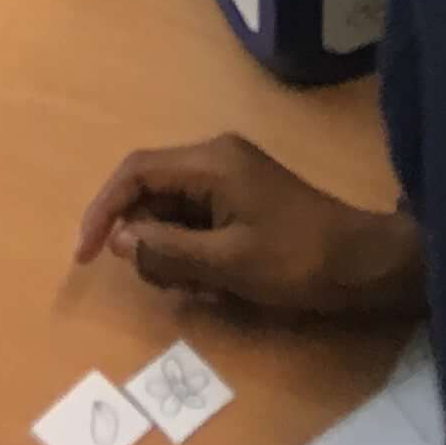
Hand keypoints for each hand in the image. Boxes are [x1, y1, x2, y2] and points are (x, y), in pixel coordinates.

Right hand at [75, 135, 427, 323]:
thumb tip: (119, 240)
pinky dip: (190, 252)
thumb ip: (168, 250)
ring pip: (171, 210)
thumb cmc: (295, 261)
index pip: (136, 172)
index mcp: (211, 161)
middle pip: (151, 190)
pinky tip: (211, 283)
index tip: (85, 255)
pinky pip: (195, 220)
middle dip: (143, 238)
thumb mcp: (226, 265)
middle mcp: (216, 157)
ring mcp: (231, 175)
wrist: (360, 263)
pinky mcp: (241, 197)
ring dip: (169, 251)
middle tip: (161, 283)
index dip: (103, 210)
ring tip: (196, 288)